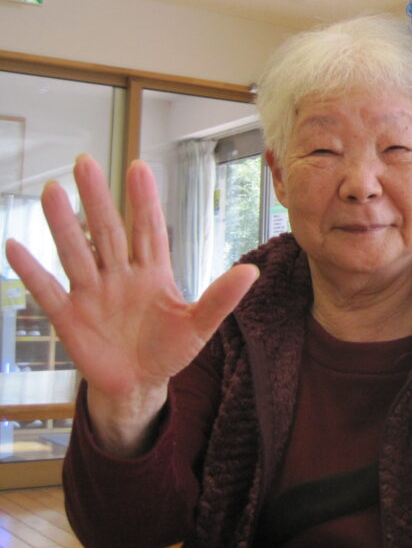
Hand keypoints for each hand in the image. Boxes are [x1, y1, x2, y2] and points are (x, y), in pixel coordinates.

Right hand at [4, 155, 256, 450]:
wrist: (138, 385)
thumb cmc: (170, 350)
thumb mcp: (199, 326)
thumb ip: (220, 299)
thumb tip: (252, 272)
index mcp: (152, 273)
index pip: (148, 229)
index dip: (143, 200)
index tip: (139, 166)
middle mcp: (119, 275)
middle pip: (107, 231)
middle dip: (98, 198)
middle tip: (85, 162)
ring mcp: (92, 293)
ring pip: (76, 252)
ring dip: (63, 224)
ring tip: (51, 191)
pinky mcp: (70, 317)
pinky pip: (48, 291)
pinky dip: (32, 271)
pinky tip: (15, 246)